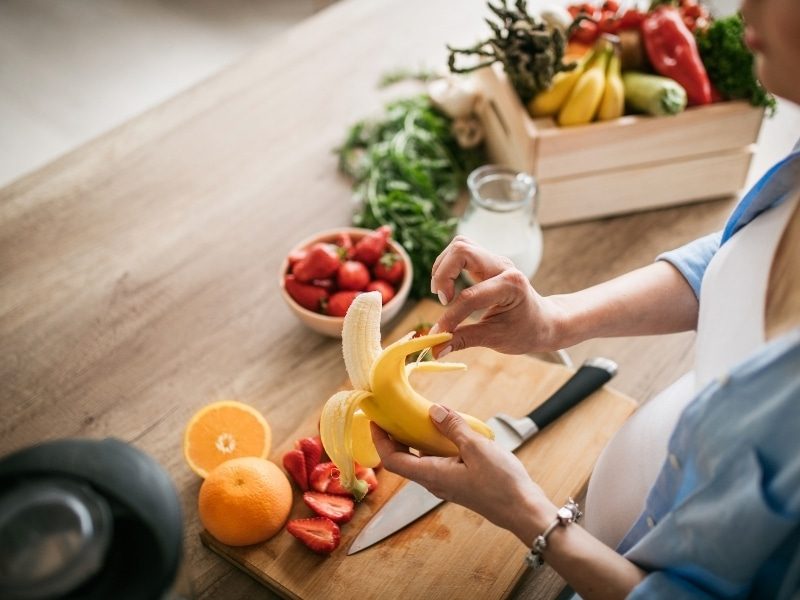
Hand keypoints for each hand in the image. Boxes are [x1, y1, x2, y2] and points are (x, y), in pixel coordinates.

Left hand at [371, 405, 555, 544]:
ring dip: (415, 440)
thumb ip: (453, 428)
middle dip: (395, 436)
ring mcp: (447, 484)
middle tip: (394, 412)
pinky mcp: (459, 483)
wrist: (524, 511)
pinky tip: (447, 432)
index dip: (380, 440)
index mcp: (432, 475)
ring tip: (419, 416)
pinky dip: (434, 445)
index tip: (376, 420)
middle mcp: (434, 482)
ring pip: (422, 460)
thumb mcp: (477, 448)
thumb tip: (433, 410)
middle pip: (404, 459)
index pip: (393, 460)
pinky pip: (437, 462)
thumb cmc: (501, 484)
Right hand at [429, 236, 566, 354]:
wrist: (544, 321)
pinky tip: (450, 287)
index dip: (450, 316)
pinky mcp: (487, 261)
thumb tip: (434, 350)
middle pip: (462, 250)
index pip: (470, 296)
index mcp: (511, 285)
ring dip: (443, 267)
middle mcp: (503, 266)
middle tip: (443, 299)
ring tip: (444, 293)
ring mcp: (494, 260)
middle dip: (443, 274)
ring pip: (460, 245)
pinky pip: (462, 252)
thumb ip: (463, 340)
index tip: (440, 333)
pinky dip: (449, 266)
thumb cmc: (525, 331)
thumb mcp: (496, 339)